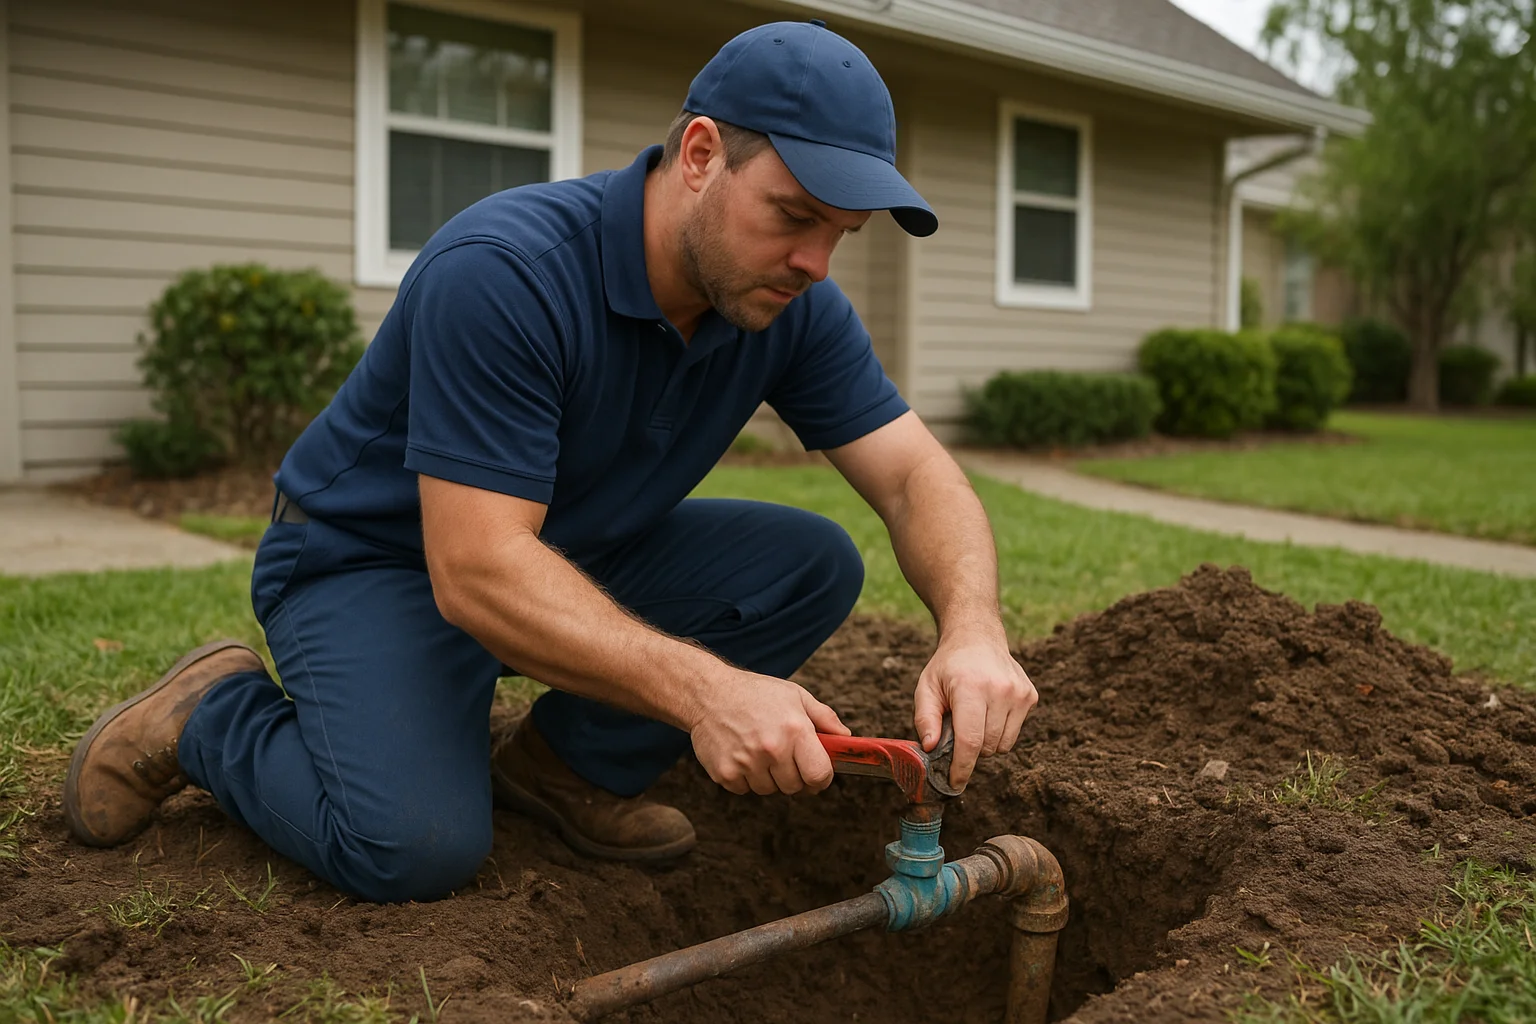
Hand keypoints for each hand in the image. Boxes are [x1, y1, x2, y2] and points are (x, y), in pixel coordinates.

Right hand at [690, 671, 849, 795]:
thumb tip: (846, 738)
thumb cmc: (755, 693)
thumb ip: (824, 718)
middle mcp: (772, 749)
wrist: (708, 693)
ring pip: (769, 790)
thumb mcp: (795, 696)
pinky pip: (745, 790)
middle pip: (794, 787)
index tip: (816, 774)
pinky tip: (740, 754)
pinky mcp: (725, 773)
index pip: (819, 776)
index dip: (821, 779)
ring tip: (758, 750)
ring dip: (767, 777)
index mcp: (795, 730)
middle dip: (793, 776)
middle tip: (782, 755)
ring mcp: (747, 763)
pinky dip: (745, 778)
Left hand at [913, 636, 1036, 790]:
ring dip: (986, 742)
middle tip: (957, 730)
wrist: (977, 638)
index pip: (970, 741)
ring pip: (1003, 745)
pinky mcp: (1031, 696)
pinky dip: (999, 731)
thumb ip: (925, 719)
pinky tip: (989, 709)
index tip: (953, 783)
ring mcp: (1019, 693)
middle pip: (986, 747)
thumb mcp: (926, 687)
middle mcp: (1000, 690)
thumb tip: (930, 748)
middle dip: (969, 750)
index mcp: (971, 687)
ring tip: (974, 717)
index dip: (961, 768)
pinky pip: (1014, 733)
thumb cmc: (948, 667)